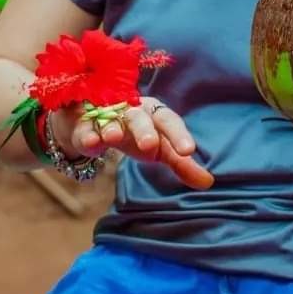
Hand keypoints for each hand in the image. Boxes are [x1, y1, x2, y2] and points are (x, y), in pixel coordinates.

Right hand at [52, 96, 213, 189]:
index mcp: (154, 114)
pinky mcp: (84, 124)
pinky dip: (88, 134)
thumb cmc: (136, 134)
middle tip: (150, 145)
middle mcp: (132, 110)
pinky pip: (86, 127)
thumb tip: (208, 183)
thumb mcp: (158, 148)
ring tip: (113, 137)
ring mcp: (107, 115)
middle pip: (140, 117)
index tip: (188, 151)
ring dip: (112, 127)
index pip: (169, 121)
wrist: (96, 123)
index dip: (178, 135)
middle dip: (145, 130)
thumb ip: (181, 163)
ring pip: (111, 119)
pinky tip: (91, 142)